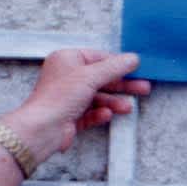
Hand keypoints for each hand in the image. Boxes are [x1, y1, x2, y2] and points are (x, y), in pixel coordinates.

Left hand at [3, 48, 150, 160]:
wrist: (43, 128)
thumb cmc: (60, 96)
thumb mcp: (91, 76)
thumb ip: (114, 67)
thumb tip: (133, 59)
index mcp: (67, 60)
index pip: (98, 58)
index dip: (118, 63)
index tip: (137, 68)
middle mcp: (67, 76)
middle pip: (101, 78)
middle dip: (122, 85)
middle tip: (143, 88)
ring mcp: (69, 97)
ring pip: (98, 97)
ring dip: (114, 102)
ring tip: (128, 107)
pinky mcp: (71, 116)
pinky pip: (91, 112)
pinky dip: (100, 113)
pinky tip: (107, 115)